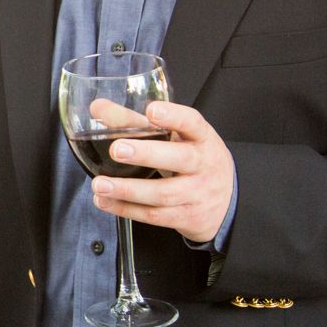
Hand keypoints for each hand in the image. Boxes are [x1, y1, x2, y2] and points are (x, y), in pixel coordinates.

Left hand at [89, 99, 233, 243]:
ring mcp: (197, 193)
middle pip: (180, 159)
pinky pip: (155, 216)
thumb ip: (136, 122)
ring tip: (100, 184)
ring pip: (163, 193)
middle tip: (117, 149)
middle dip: (146, 154)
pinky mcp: (187, 217)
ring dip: (128, 190)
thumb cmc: (194, 160)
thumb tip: (98, 108)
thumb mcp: (175, 138)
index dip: (174, 116)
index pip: (192, 122)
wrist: (227, 203)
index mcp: (201, 138)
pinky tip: (106, 201)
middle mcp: (203, 164)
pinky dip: (127, 209)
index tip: (152, 111)